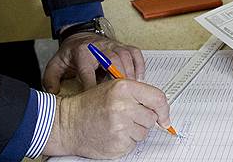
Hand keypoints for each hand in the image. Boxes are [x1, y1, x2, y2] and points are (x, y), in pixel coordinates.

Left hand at [42, 34, 144, 92]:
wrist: (79, 36)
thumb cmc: (70, 54)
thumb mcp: (55, 65)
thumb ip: (51, 80)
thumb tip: (54, 94)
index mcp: (82, 52)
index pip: (88, 71)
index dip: (92, 87)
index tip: (95, 101)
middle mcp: (99, 47)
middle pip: (113, 60)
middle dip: (118, 79)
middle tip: (121, 97)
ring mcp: (113, 45)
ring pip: (126, 57)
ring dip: (130, 75)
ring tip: (132, 92)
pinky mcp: (122, 45)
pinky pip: (135, 54)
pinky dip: (139, 66)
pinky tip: (139, 80)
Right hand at [42, 78, 171, 157]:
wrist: (67, 123)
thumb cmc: (89, 105)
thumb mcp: (112, 88)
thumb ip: (136, 94)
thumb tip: (161, 109)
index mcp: (123, 88)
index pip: (158, 98)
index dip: (164, 109)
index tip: (164, 117)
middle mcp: (123, 106)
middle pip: (151, 117)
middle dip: (142, 119)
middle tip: (124, 117)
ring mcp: (120, 127)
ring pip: (143, 132)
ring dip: (133, 131)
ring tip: (115, 125)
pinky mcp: (118, 144)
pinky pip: (134, 144)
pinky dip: (126, 141)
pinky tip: (112, 134)